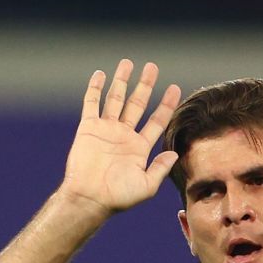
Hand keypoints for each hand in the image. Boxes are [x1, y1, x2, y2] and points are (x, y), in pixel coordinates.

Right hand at [58, 60, 180, 215]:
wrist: (89, 198)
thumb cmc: (118, 197)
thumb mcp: (147, 186)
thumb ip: (161, 168)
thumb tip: (175, 152)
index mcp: (140, 147)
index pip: (157, 121)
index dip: (166, 104)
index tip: (175, 88)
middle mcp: (124, 135)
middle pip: (137, 104)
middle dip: (145, 85)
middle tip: (152, 67)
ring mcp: (106, 130)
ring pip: (115, 99)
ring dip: (121, 81)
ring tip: (127, 63)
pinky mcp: (88, 128)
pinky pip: (91, 103)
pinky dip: (95, 88)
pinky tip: (100, 74)